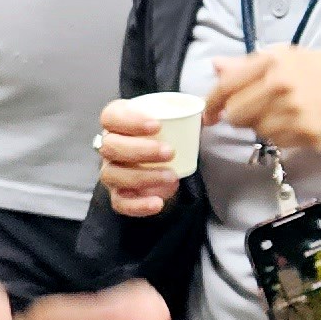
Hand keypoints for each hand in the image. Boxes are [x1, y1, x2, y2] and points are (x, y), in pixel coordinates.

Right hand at [94, 97, 187, 219]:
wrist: (164, 163)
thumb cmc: (165, 136)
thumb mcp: (174, 121)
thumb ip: (188, 114)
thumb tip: (211, 116)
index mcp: (116, 122)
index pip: (111, 117)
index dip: (130, 120)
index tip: (157, 125)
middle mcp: (108, 146)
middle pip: (111, 146)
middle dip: (141, 150)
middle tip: (169, 152)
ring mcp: (111, 171)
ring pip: (113, 174)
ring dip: (143, 176)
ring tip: (171, 176)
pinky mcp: (117, 195)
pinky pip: (120, 203)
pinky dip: (138, 205)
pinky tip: (157, 202)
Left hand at [207, 48, 320, 155]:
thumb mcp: (294, 58)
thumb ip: (251, 64)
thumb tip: (217, 67)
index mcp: (273, 61)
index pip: (225, 86)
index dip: (212, 104)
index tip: (210, 114)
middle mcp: (278, 84)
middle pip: (235, 113)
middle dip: (242, 117)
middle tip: (261, 113)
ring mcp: (290, 111)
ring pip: (255, 131)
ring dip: (266, 128)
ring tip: (289, 116)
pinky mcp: (303, 134)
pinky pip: (276, 143)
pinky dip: (283, 138)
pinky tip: (301, 126)